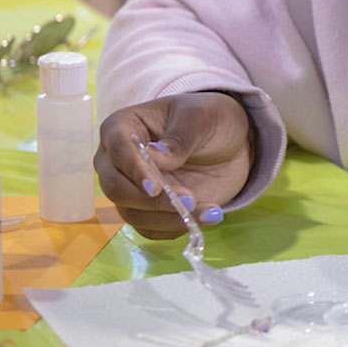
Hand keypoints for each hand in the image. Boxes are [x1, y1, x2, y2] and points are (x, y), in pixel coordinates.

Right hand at [94, 91, 253, 239]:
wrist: (232, 143)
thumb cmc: (211, 119)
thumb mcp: (203, 118)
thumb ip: (180, 138)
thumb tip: (153, 156)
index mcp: (124, 126)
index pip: (118, 150)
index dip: (134, 170)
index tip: (155, 188)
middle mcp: (118, 160)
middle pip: (116, 187)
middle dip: (151, 200)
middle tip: (189, 200)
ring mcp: (132, 187)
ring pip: (132, 213)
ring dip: (168, 218)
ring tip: (207, 212)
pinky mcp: (148, 210)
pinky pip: (151, 228)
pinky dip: (176, 227)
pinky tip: (206, 217)